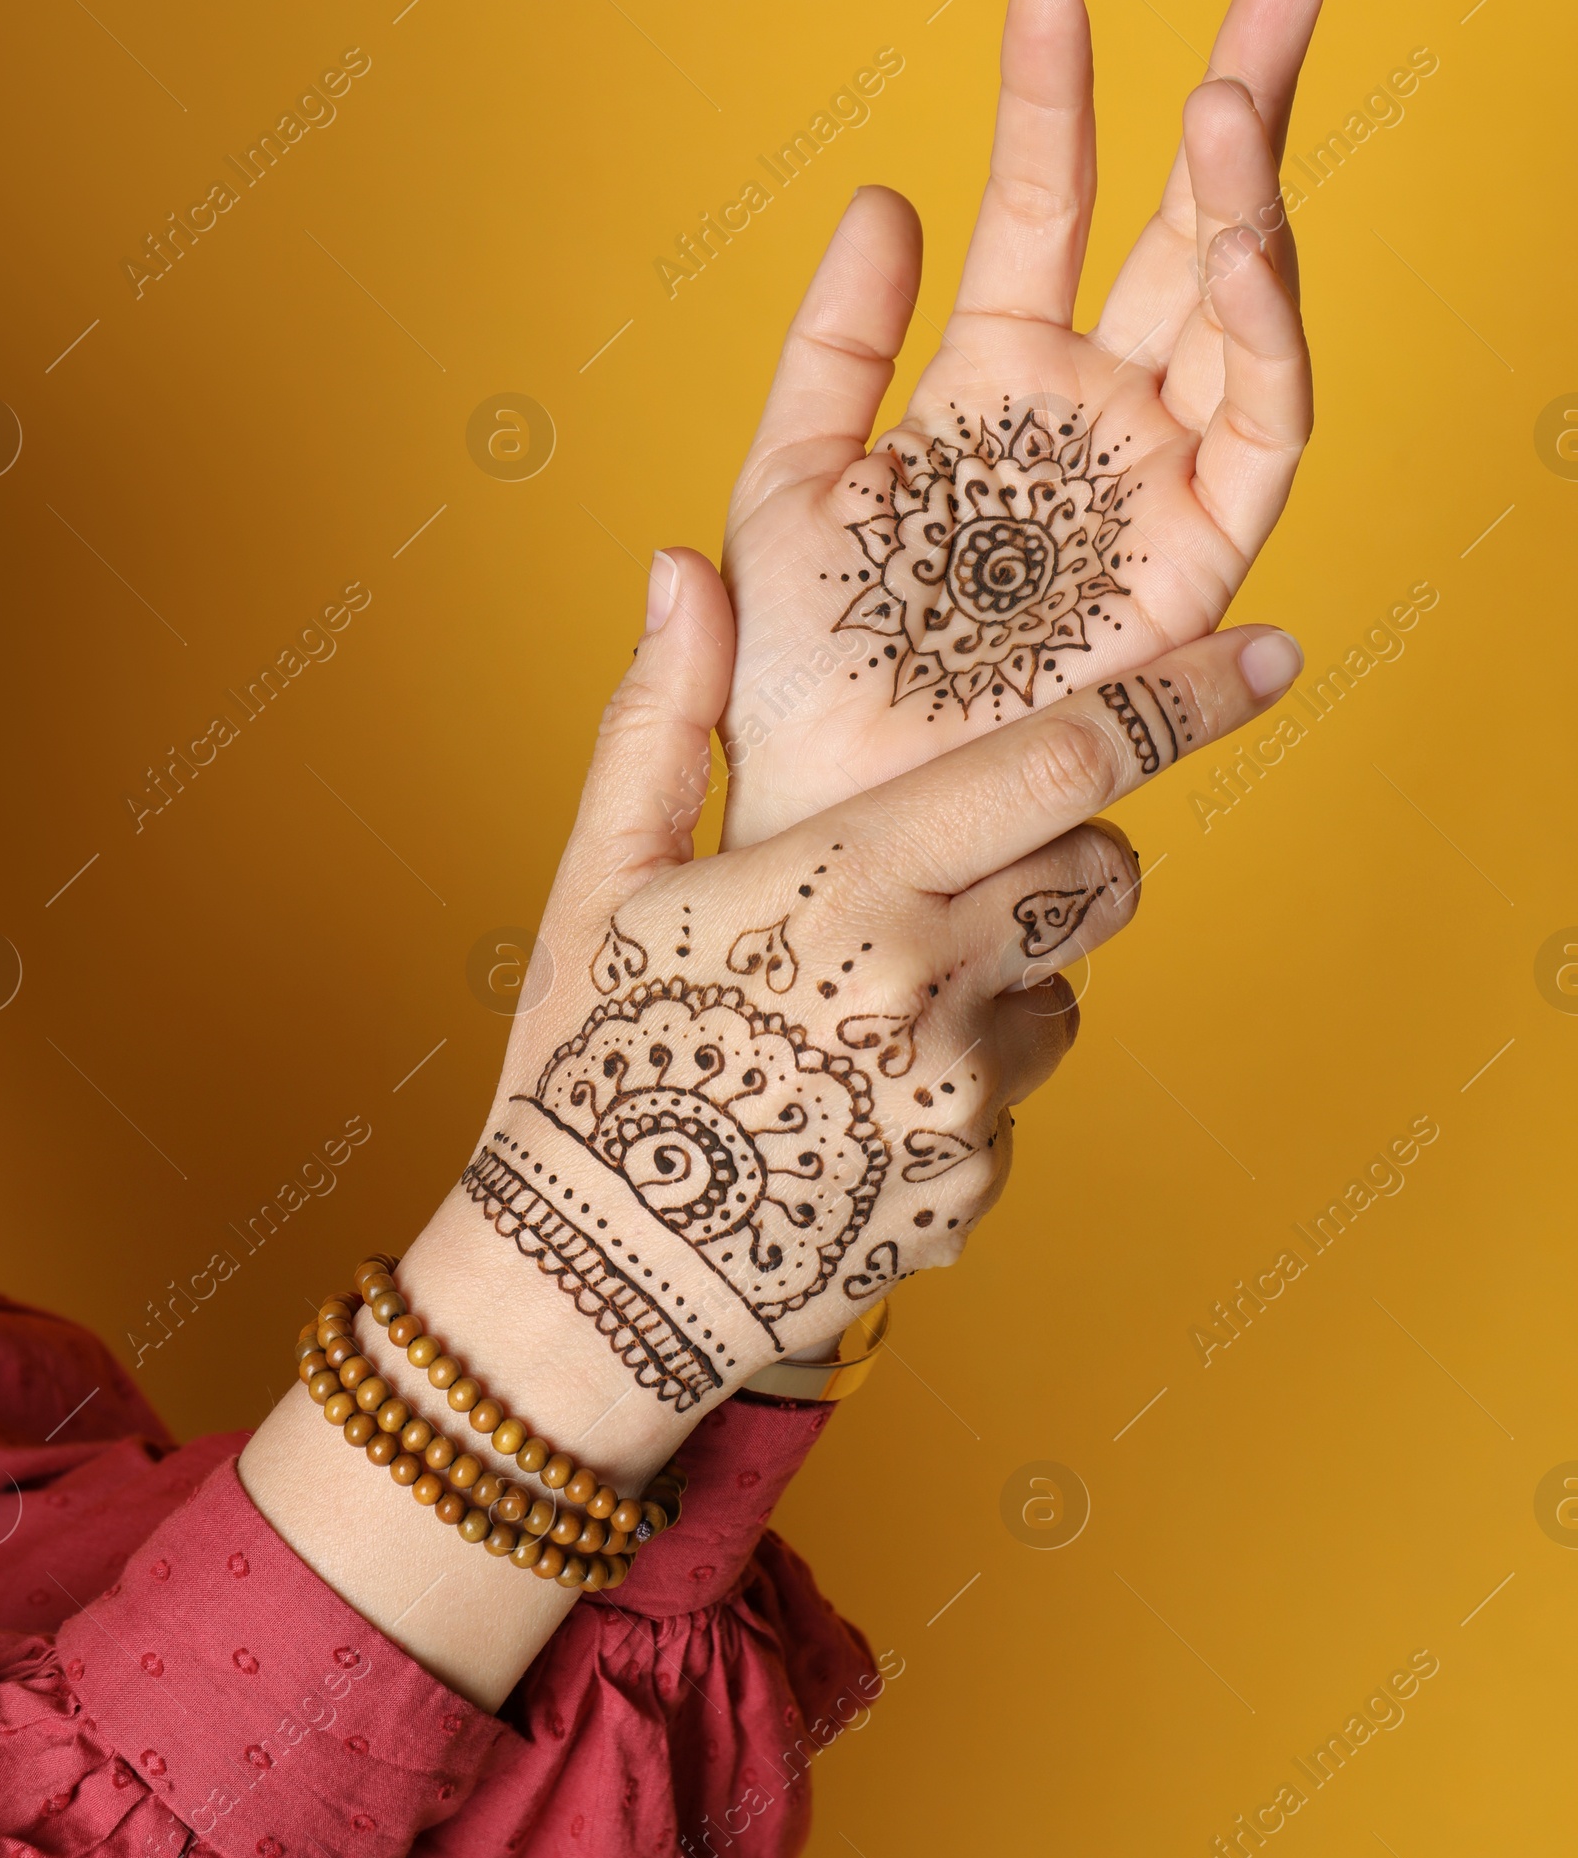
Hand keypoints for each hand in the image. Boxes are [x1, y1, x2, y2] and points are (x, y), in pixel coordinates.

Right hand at [240, 550, 1301, 1706]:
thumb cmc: (581, 1059)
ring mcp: (966, 1099)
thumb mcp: (601, 872)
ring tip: (854, 1007)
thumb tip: (680, 566)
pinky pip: (1017, 1091)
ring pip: (1063, 984)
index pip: (1064, 763)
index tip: (1275, 654)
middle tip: (936, 870)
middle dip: (1061, 846)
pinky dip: (964, 1072)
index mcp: (849, 883)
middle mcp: (934, 986)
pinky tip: (847, 1095)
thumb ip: (664, 712)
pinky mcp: (975, 1183)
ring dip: (1002, 969)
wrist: (582, 1291)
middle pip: (1102, 869)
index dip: (1182, 700)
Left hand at [720, 0, 1325, 844]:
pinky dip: (1264, 339)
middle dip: (1238, 102)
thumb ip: (835, 346)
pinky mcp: (1204, 560)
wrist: (836, 810)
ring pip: (1239, 312)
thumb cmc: (802, 670)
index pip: (1040, 210)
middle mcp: (1092, 416)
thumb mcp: (790, 479)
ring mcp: (1154, 479)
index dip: (1051, 100)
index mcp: (992, 380)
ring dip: (1249, 199)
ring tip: (1232, 92)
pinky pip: (1260, 431)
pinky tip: (1240, 247)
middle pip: (1183, 231)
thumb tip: (882, 196)